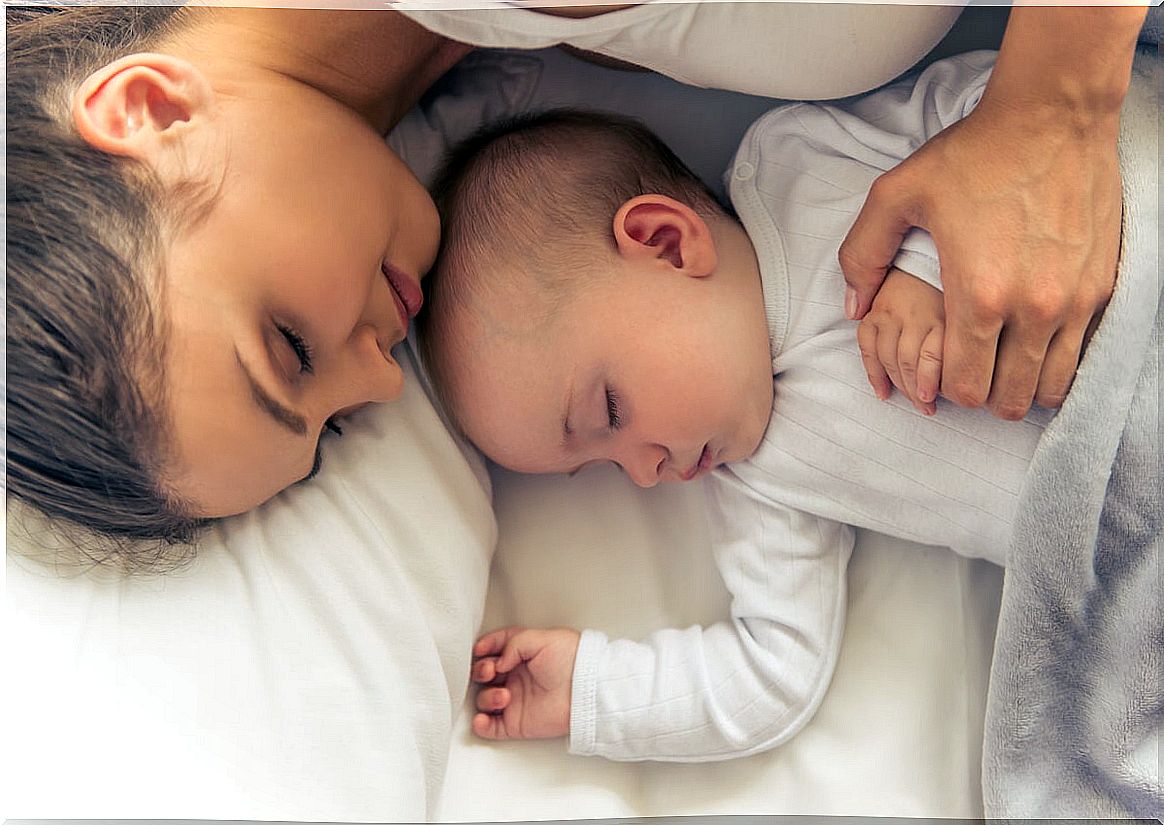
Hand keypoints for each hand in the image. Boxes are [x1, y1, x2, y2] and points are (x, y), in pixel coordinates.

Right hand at [470, 626, 580, 740]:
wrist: (586, 690)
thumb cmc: (572, 660)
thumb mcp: (542, 638)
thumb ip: (513, 643)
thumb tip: (497, 662)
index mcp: (522, 654)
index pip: (495, 647)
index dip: (485, 647)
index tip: (480, 649)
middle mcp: (515, 676)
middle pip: (484, 673)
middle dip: (480, 671)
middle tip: (490, 671)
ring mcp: (514, 700)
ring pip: (484, 699)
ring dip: (485, 697)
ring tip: (503, 696)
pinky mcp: (516, 722)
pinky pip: (490, 727)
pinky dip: (482, 725)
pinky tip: (483, 719)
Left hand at [839, 97, 1119, 419]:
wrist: (1053, 113)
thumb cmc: (973, 153)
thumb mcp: (897, 195)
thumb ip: (863, 256)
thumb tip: (853, 308)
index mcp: (978, 295)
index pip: (963, 386)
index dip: (945, 387)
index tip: (939, 364)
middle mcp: (1032, 308)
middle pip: (1006, 399)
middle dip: (982, 395)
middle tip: (970, 367)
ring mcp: (1074, 300)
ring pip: (1049, 386)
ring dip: (1021, 385)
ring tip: (1002, 360)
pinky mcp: (1102, 285)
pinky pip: (1081, 354)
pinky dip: (1056, 360)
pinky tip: (1034, 339)